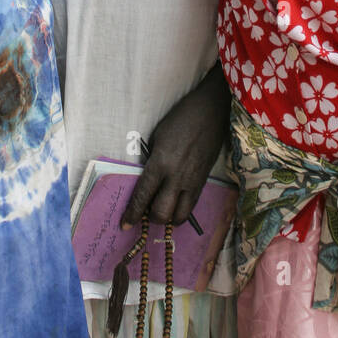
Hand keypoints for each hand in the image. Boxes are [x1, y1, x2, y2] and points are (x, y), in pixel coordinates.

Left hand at [121, 64, 230, 226]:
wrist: (211, 112)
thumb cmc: (180, 119)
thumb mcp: (157, 137)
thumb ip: (152, 161)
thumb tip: (149, 181)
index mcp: (161, 163)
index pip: (143, 196)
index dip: (133, 214)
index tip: (125, 225)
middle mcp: (177, 177)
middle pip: (162, 214)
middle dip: (151, 219)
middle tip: (146, 212)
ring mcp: (193, 182)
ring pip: (180, 216)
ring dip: (169, 218)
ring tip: (163, 209)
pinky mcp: (204, 182)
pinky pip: (192, 206)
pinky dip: (181, 210)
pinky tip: (176, 203)